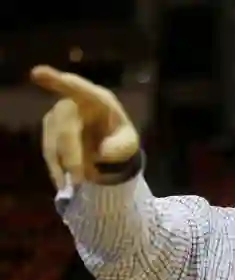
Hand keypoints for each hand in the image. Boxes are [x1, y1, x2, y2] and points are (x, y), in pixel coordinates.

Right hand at [31, 65, 139, 187]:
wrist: (108, 144)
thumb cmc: (119, 137)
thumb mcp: (129, 143)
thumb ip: (121, 146)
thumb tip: (103, 151)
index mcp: (97, 99)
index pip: (77, 88)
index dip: (58, 81)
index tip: (38, 73)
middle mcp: (74, 103)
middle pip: (65, 126)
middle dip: (71, 153)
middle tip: (80, 178)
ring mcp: (59, 116)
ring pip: (53, 140)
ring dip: (63, 164)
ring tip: (77, 183)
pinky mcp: (50, 131)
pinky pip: (48, 150)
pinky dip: (55, 168)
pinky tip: (62, 181)